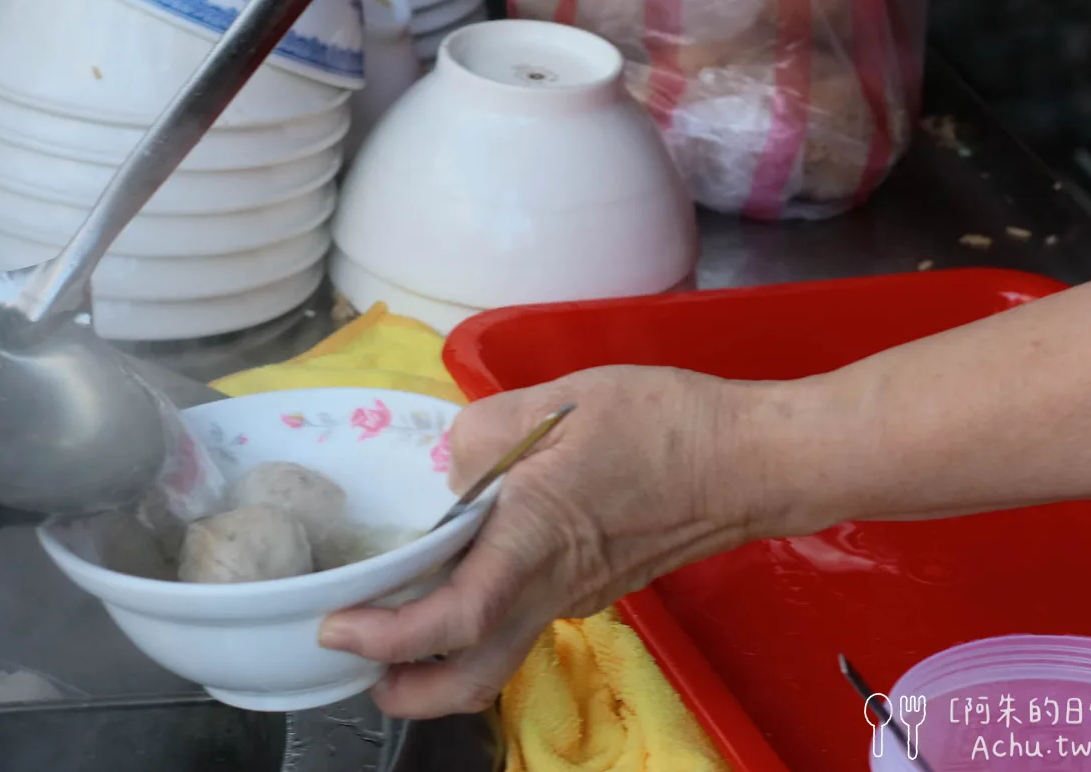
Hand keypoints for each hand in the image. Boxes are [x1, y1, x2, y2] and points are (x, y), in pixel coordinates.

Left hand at [317, 365, 795, 719]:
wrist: (753, 459)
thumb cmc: (663, 424)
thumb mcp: (560, 399)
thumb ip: (486, 430)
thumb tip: (452, 468)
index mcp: (534, 539)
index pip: (453, 618)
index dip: (387, 636)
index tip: (337, 628)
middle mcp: (554, 587)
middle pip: (475, 672)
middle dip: (412, 690)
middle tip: (363, 672)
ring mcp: (581, 594)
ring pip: (502, 647)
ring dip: (443, 653)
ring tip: (397, 614)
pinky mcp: (600, 586)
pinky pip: (528, 614)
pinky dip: (484, 613)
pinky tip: (468, 564)